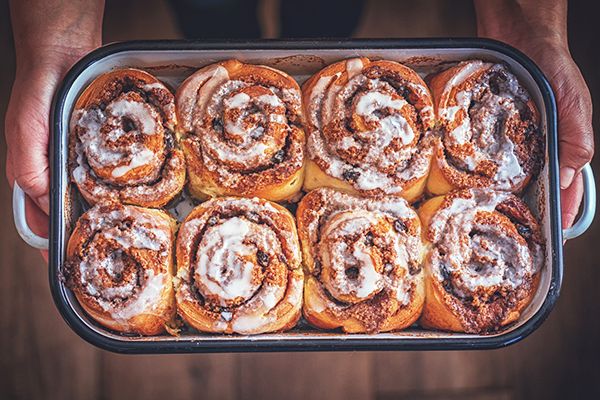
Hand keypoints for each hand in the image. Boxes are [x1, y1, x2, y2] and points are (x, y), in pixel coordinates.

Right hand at [6, 0, 103, 259]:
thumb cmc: (37, 92)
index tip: (67, 269)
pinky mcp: (101, 149)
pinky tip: (132, 198)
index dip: (53, 245)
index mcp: (34, 175)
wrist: (63, 54)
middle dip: (84, 235)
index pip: (40, 221)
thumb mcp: (26, 132)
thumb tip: (46, 204)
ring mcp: (80, 162)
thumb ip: (30, 168)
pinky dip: (118, 188)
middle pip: (70, 214)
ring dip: (104, 214)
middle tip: (105, 255)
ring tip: (122, 234)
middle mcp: (58, 172)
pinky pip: (110, 175)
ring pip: (92, 198)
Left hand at [474, 0, 593, 228]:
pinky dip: (478, 167)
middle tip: (514, 232)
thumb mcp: (573, 101)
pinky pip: (483, 151)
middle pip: (535, 184)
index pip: (566, 185)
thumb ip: (575, 139)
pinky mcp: (488, 125)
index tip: (552, 235)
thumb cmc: (551, 62)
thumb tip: (567, 178)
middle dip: (528, 208)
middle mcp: (536, 141)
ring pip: (507, 173)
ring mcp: (512, 135)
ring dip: (501, 193)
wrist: (519, 31)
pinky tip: (468, 181)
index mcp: (564, 141)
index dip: (561, 210)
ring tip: (490, 214)